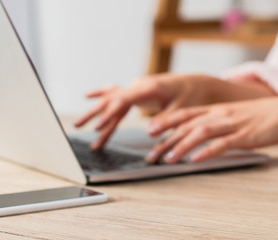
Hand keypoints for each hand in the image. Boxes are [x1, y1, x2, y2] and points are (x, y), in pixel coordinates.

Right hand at [74, 74, 222, 149]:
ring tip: (78, 125)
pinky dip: (102, 95)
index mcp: (150, 88)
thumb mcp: (183, 109)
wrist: (199, 83)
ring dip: (96, 112)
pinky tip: (87, 96)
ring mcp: (137, 86)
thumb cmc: (193, 96)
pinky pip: (118, 94)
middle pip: (112, 100)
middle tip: (78, 127)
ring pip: (113, 100)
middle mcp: (140, 85)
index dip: (109, 114)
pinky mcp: (139, 91)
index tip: (97, 127)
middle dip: (94, 114)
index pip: (123, 101)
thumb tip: (149, 132)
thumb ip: (165, 120)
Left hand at [145, 94, 277, 162]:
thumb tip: (206, 135)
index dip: (166, 121)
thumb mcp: (238, 115)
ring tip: (168, 159)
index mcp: (219, 109)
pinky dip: (207, 151)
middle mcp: (222, 114)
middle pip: (188, 125)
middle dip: (166, 139)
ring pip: (201, 133)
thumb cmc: (266, 115)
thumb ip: (221, 123)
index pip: (186, 114)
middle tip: (151, 153)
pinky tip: (196, 159)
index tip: (150, 131)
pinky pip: (223, 144)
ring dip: (181, 146)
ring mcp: (233, 124)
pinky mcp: (246, 135)